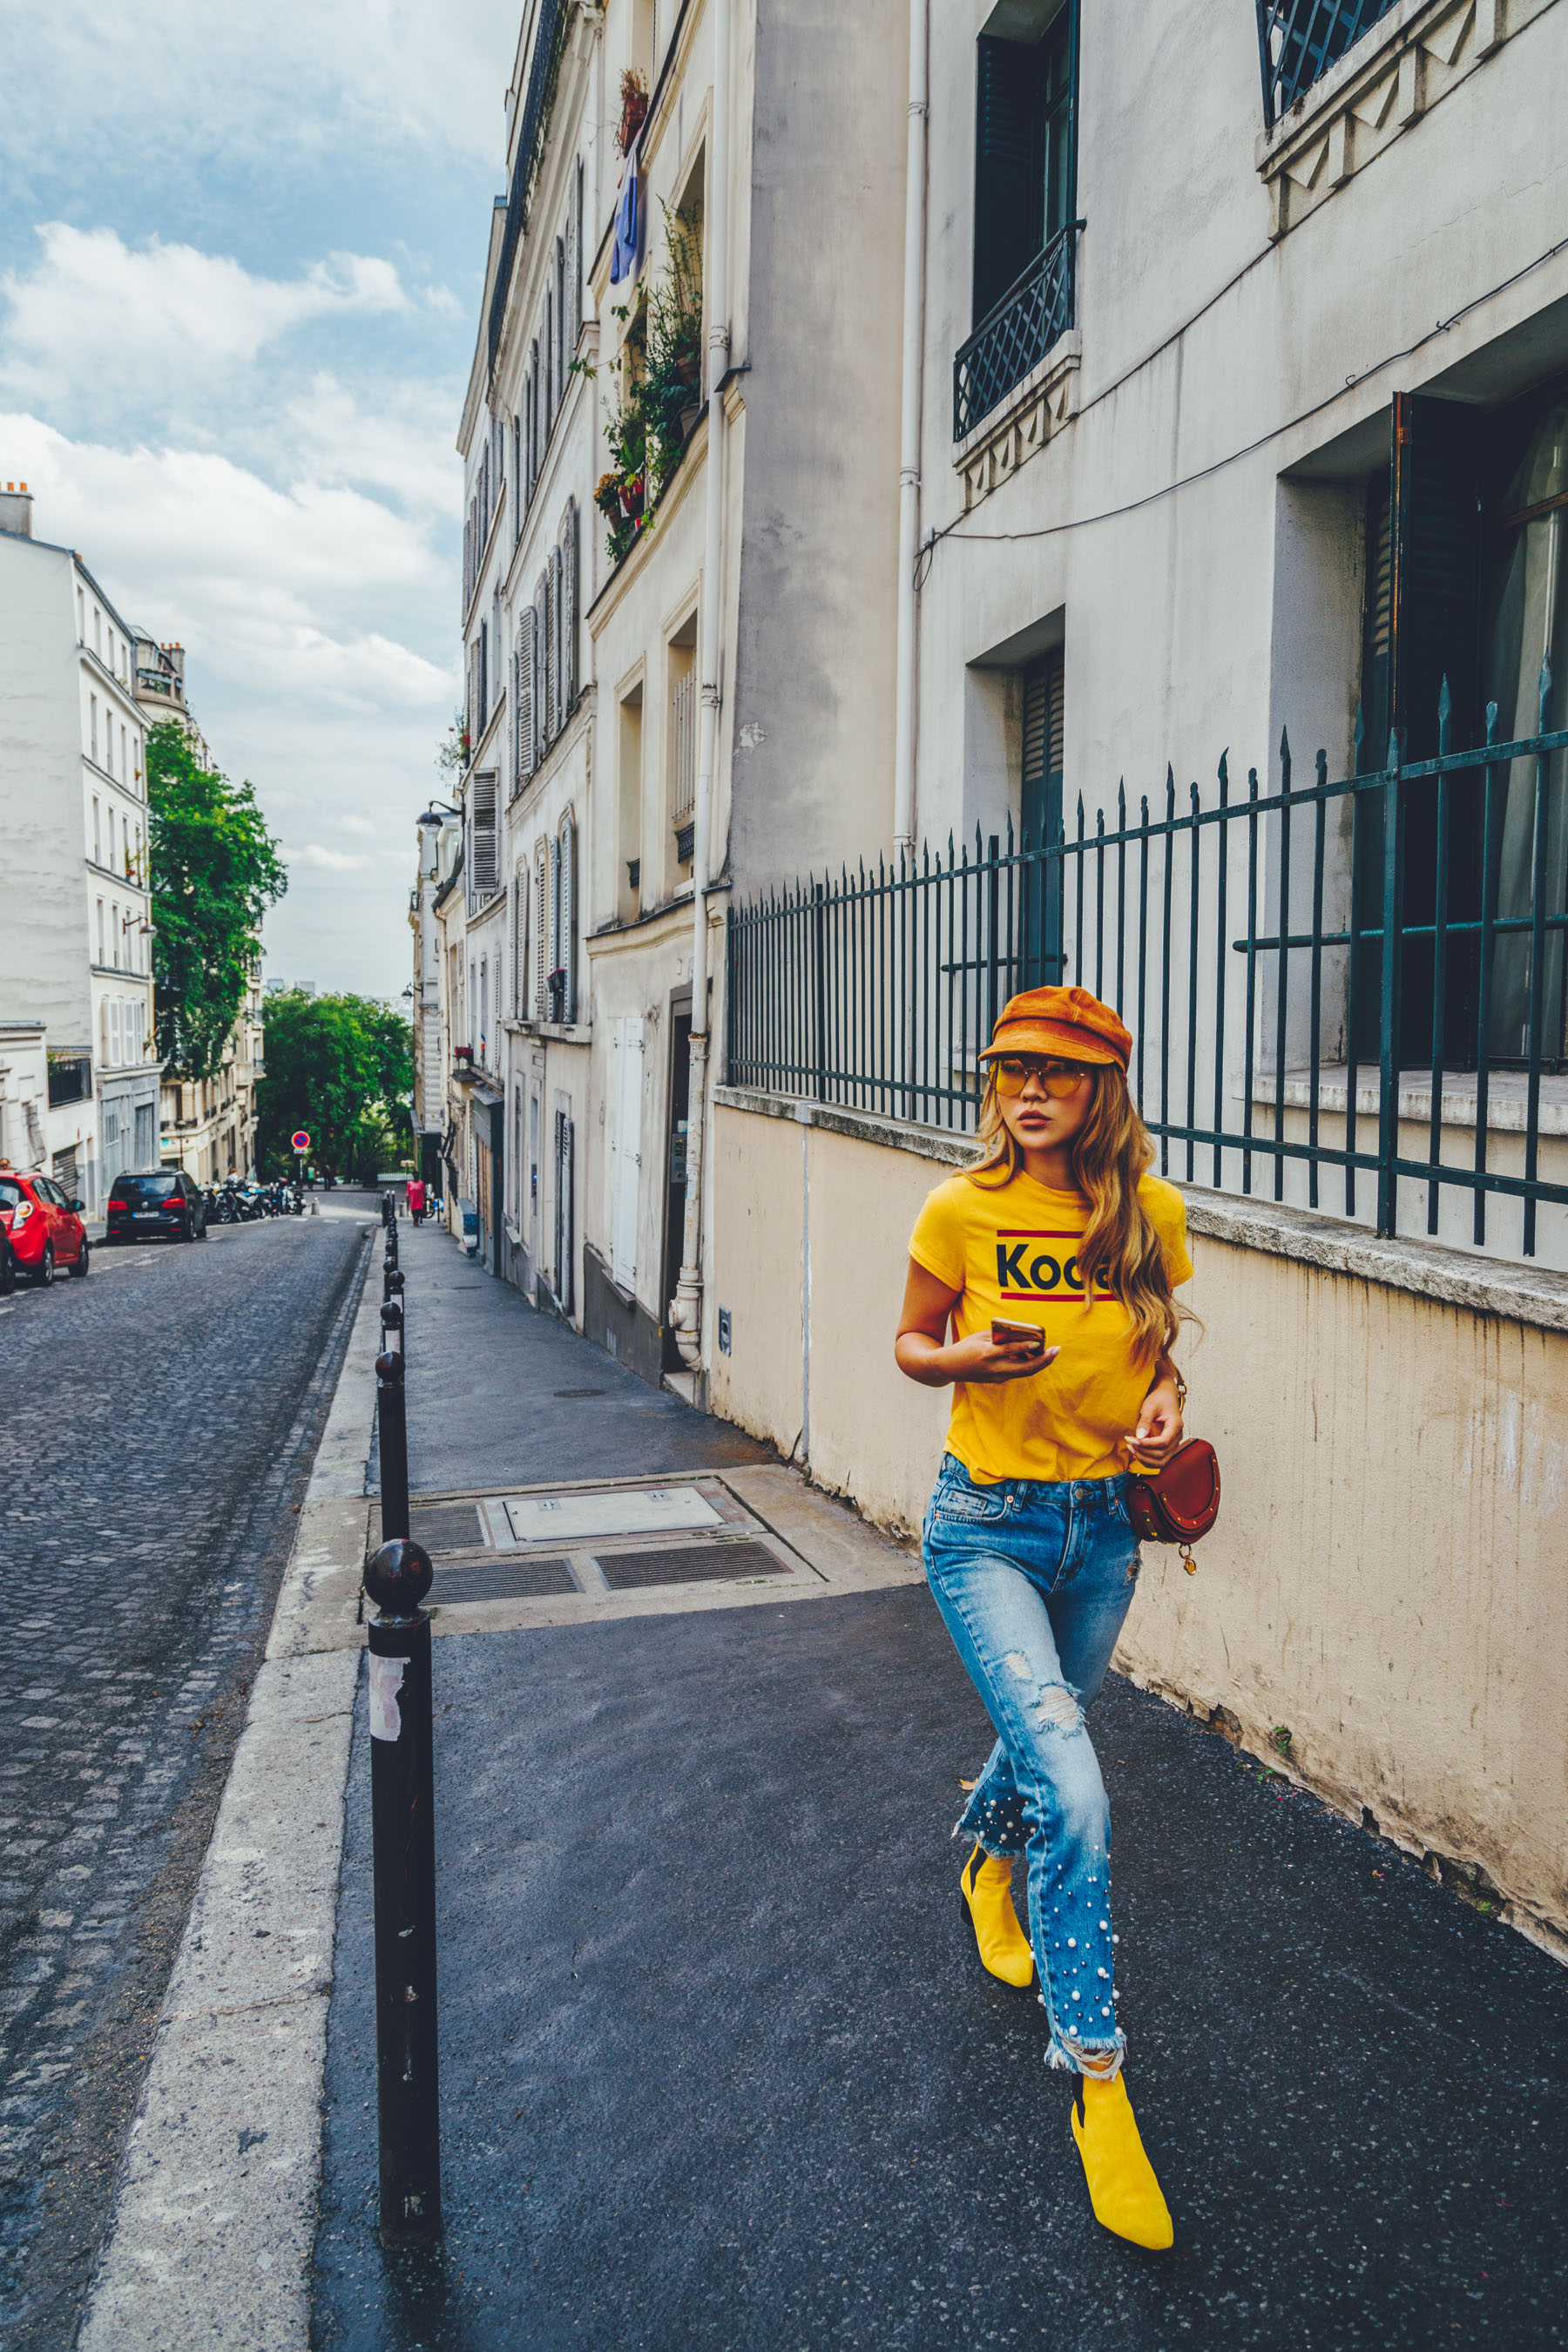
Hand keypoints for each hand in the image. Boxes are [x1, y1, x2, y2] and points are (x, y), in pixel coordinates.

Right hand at [942, 1331, 1059, 1385]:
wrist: (949, 1367)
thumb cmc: (966, 1347)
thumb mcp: (981, 1337)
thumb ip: (1000, 1337)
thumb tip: (1021, 1335)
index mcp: (988, 1354)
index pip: (1010, 1351)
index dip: (1025, 1346)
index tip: (1039, 1341)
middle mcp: (994, 1368)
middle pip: (1025, 1368)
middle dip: (1043, 1361)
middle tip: (1056, 1350)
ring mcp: (997, 1377)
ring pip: (1024, 1372)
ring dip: (1039, 1363)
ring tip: (1049, 1352)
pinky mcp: (998, 1380)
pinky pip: (1016, 1372)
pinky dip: (1027, 1364)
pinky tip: (1034, 1355)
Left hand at [1128, 1377, 1182, 1467]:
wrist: (1166, 1396)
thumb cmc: (1160, 1399)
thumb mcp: (1150, 1405)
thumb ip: (1145, 1421)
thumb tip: (1140, 1436)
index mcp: (1176, 1425)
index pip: (1164, 1442)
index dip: (1148, 1444)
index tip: (1133, 1439)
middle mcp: (1177, 1437)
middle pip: (1162, 1454)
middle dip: (1143, 1451)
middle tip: (1129, 1442)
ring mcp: (1173, 1443)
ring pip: (1161, 1461)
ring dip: (1144, 1458)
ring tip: (1131, 1447)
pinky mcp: (1167, 1447)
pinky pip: (1158, 1460)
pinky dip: (1147, 1459)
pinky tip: (1136, 1450)